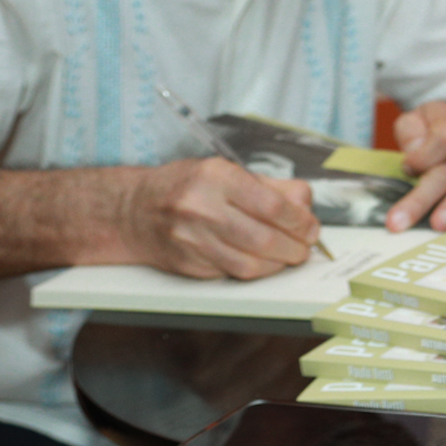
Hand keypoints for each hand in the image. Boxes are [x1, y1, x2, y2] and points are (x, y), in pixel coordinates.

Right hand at [121, 157, 318, 278]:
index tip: (311, 227)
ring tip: (288, 256)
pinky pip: (233, 273)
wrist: (134, 210)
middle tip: (305, 247)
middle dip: (295, 247)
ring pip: (251, 264)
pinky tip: (262, 261)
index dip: (300, 221)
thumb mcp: (226, 171)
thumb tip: (305, 205)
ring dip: (279, 264)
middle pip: (264, 238)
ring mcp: (191, 239)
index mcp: (216, 177)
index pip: (272, 205)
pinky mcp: (188, 264)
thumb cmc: (187, 187)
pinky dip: (256, 270)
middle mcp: (201, 207)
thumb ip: (271, 187)